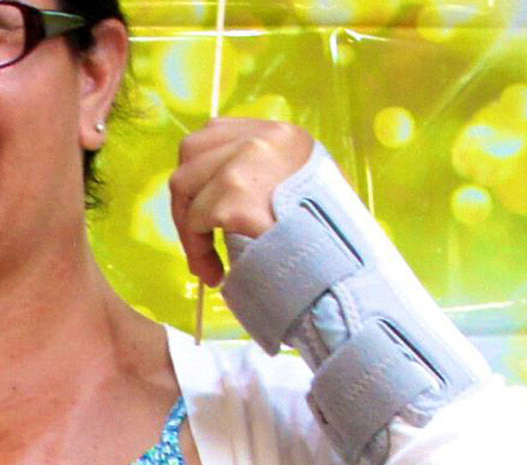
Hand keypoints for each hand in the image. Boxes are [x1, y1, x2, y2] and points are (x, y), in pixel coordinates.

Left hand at [170, 118, 317, 288]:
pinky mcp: (235, 196)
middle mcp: (262, 138)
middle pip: (189, 150)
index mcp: (280, 133)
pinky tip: (214, 272)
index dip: (199, 169)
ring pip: (183, 185)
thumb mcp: (301, 184)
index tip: (201, 203)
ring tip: (207, 260)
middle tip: (198, 235)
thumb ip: (263, 175)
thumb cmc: (326, 231)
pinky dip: (197, 250)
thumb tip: (214, 193)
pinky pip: (194, 221)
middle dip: (184, 195)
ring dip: (188, 227)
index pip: (213, 131)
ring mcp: (246, 164)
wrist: (343, 258)